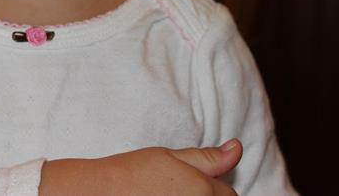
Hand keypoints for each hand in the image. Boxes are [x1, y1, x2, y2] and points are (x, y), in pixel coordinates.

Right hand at [40, 139, 242, 195]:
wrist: (100, 193)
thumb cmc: (133, 172)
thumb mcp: (169, 156)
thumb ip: (207, 157)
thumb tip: (237, 147)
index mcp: (203, 190)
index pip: (229, 194)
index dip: (213, 186)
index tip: (191, 183)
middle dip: (206, 195)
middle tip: (176, 190)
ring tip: (168, 195)